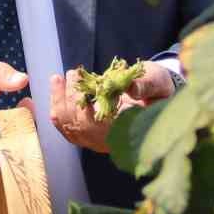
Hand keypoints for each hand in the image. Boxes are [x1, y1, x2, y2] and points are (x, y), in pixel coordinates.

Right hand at [0, 61, 29, 176]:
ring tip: (16, 119)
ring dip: (15, 139)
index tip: (24, 104)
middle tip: (26, 109)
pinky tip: (7, 135)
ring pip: (2, 156)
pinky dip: (7, 151)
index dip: (12, 120)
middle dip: (19, 128)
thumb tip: (22, 80)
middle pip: (0, 144)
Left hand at [48, 63, 175, 153]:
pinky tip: (55, 91)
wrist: (158, 99)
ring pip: (70, 129)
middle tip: (73, 73)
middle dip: (71, 99)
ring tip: (57, 79)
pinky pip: (67, 129)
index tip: (84, 85)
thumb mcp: (158, 83)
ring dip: (60, 103)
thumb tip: (131, 89)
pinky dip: (57, 111)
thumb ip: (146, 86)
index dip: (88, 110)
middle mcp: (112, 140)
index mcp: (129, 128)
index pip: (103, 127)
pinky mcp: (90, 135)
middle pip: (81, 127)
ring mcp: (99, 140)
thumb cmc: (158, 89)